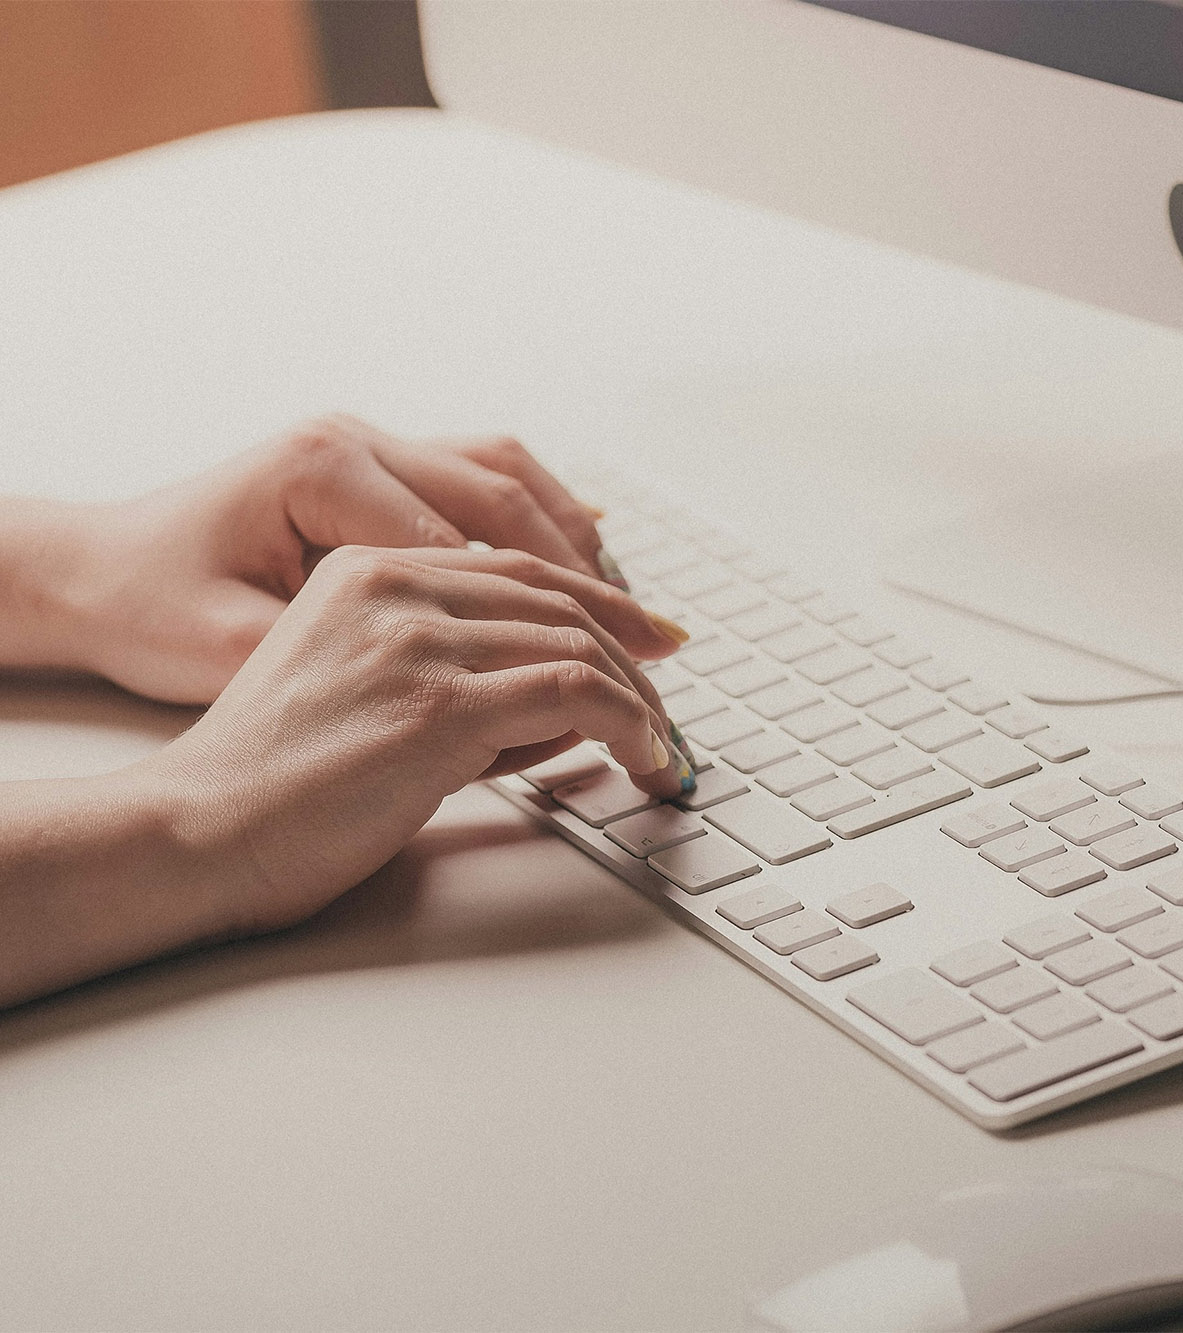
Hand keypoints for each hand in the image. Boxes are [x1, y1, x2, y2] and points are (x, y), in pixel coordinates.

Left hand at [48, 415, 636, 704]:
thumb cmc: (149, 606)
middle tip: (657, 640)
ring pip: (509, 472)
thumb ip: (358, 662)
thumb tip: (465, 699)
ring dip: (580, 538)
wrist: (91, 566)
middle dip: (593, 576)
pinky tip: (589, 552)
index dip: (548, 615)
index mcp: (323, 470)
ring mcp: (369, 441)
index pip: (469, 545)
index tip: (604, 672)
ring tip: (634, 605)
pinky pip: (485, 472)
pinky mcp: (377, 460)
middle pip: (508, 497)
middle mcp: (355, 438)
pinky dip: (545, 511)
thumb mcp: (236, 649)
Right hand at [141, 545, 693, 937]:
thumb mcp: (366, 694)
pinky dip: (627, 723)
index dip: (600, 603)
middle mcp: (395, 588)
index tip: (651, 639)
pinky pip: (573, 692)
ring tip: (660, 748)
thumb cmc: (274, 785)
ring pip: (576, 643)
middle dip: (633, 653)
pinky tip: (642, 757)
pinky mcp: (439, 704)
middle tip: (670, 705)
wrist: (198, 832)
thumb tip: (568, 703)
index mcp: (368, 571)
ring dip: (638, 700)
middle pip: (558, 600)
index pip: (520, 571)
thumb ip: (458, 677)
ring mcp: (418, 642)